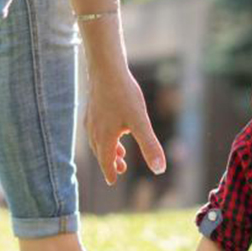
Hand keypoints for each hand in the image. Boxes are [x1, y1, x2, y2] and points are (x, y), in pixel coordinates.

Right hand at [85, 64, 165, 184]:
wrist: (106, 69)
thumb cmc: (124, 95)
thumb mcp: (141, 122)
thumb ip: (150, 146)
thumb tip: (159, 170)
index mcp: (105, 137)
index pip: (106, 161)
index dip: (109, 172)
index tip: (112, 181)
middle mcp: (94, 130)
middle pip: (101, 152)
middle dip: (110, 162)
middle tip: (120, 169)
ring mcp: (91, 118)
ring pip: (97, 140)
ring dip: (108, 149)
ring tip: (120, 152)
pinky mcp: (92, 107)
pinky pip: (95, 128)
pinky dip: (104, 135)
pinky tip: (112, 127)